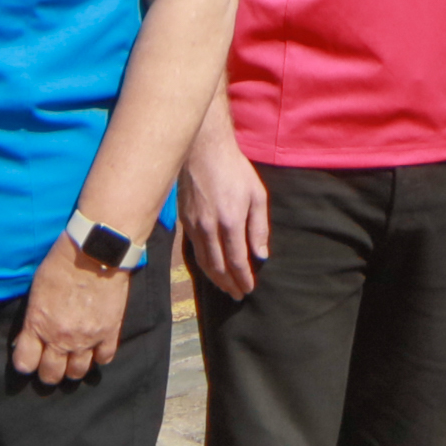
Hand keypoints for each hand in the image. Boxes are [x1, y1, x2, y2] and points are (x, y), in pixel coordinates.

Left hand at [13, 247, 131, 383]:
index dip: (25, 364)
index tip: (28, 360)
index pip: (25, 363)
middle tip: (50, 367)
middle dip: (48, 373)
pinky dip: (98, 357)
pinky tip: (95, 350)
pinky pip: (104, 358)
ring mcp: (87, 338)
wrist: (95, 252)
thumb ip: (33, 319)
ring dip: (73, 370)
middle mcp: (61, 338)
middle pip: (51, 374)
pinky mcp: (109, 332)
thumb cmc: (61, 264)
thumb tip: (28, 337)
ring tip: (73, 362)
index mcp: (39, 325)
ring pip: (78, 372)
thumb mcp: (36, 291)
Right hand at [180, 135, 272, 298]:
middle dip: (229, 284)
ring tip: (225, 288)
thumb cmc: (234, 170)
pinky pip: (194, 249)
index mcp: (230, 222)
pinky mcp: (184, 221)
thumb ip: (259, 227)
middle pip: (217, 267)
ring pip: (203, 261)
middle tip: (237, 295)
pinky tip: (211, 267)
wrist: (203, 151)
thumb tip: (261, 255)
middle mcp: (209, 228)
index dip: (243, 278)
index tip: (249, 288)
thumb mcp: (256, 195)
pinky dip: (204, 264)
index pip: (236, 261)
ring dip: (215, 279)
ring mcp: (194, 225)